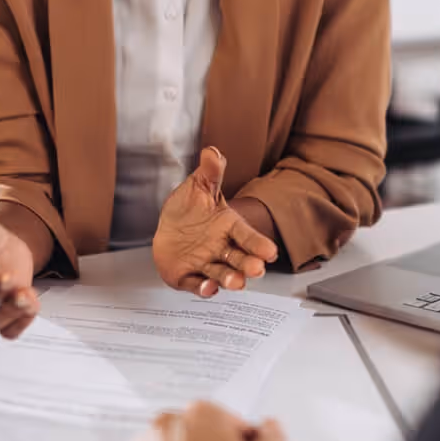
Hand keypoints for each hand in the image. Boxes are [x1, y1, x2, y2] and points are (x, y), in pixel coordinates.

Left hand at [153, 147, 277, 297]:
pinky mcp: (188, 276)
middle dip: (248, 264)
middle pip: (238, 258)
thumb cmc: (190, 208)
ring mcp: (205, 263)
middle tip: (257, 269)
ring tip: (237, 282)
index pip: (247, 236)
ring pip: (221, 274)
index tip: (270, 251)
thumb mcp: (199, 186)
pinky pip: (196, 284)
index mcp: (228, 226)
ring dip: (230, 279)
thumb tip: (213, 152)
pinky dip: (202, 288)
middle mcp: (221, 248)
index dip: (258, 244)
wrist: (169, 226)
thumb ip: (210, 172)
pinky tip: (207, 288)